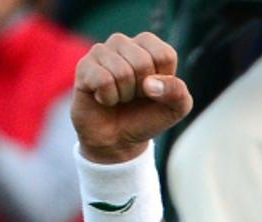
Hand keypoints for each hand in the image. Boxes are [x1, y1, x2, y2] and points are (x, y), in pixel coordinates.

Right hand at [72, 32, 190, 163]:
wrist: (118, 139)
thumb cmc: (147, 117)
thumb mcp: (176, 108)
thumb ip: (177, 92)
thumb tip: (149, 84)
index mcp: (149, 45)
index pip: (164, 55)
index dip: (164, 82)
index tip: (155, 90)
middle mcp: (123, 42)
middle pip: (142, 62)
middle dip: (142, 90)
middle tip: (134, 96)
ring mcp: (101, 51)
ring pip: (122, 72)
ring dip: (125, 95)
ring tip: (120, 97)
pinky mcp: (84, 66)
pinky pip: (103, 80)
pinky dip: (108, 98)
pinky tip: (104, 99)